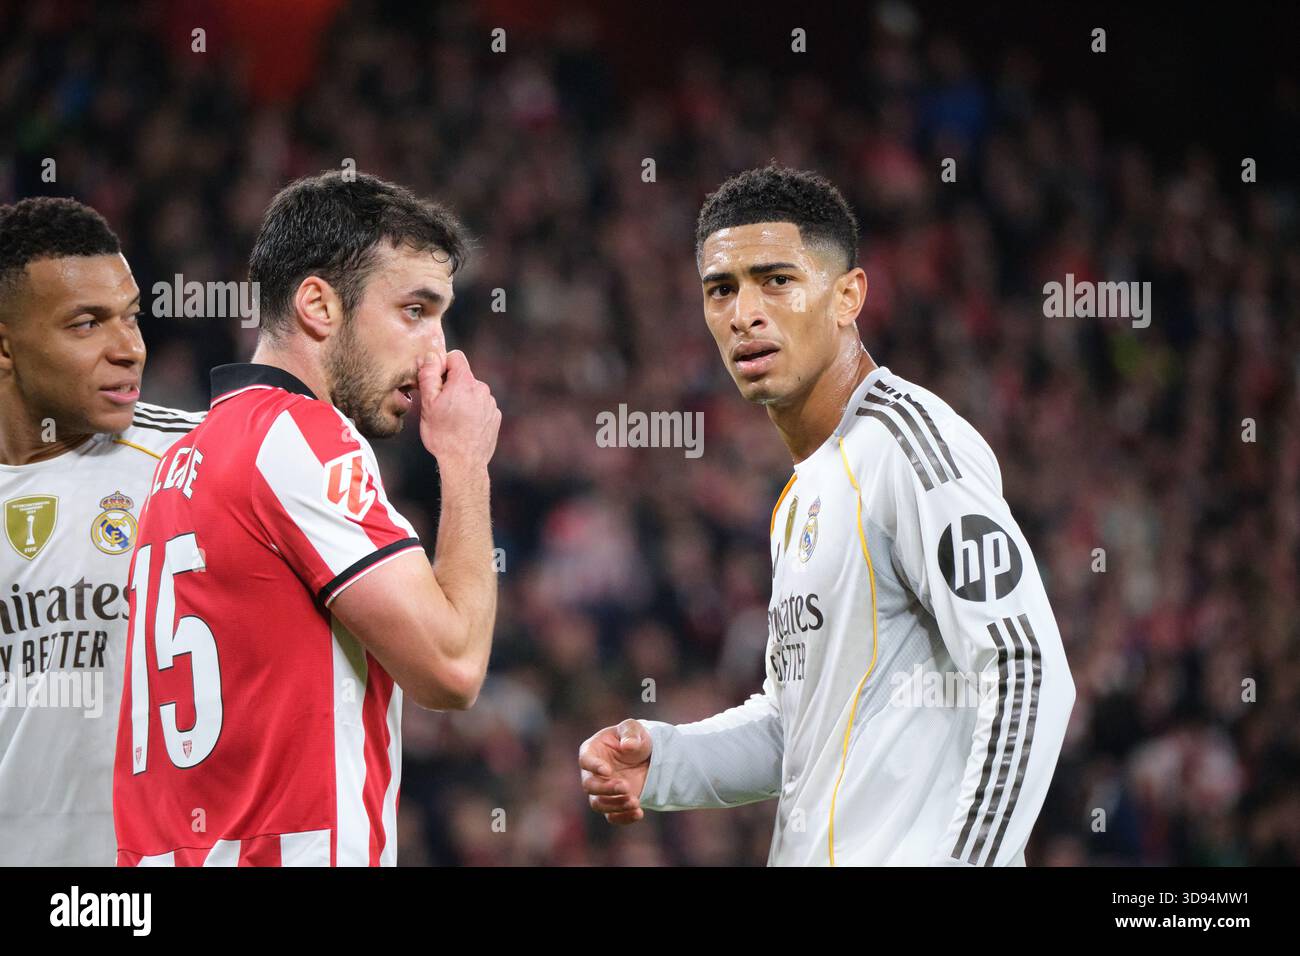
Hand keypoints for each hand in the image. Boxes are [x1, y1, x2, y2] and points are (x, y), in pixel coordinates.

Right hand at [417, 349, 499, 472]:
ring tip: (453, 421)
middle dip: (452, 386)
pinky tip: (464, 427)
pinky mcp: (495, 417)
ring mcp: (491, 404)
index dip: (443, 365)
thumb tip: (431, 356)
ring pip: (472, 393)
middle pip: (463, 377)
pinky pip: (481, 406)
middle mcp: (482, 389)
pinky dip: (473, 412)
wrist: (464, 463)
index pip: (456, 357)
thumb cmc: (442, 434)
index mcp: (465, 382)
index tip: (436, 382)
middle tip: (441, 407)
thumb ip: (429, 375)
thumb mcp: (428, 403)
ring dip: (463, 400)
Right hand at [579, 719, 652, 824]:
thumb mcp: (633, 729)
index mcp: (591, 751)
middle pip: (589, 786)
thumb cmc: (634, 738)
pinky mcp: (614, 803)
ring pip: (598, 804)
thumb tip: (628, 746)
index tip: (607, 771)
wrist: (647, 756)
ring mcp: (602, 790)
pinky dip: (624, 817)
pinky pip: (612, 816)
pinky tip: (638, 813)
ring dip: (615, 805)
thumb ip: (630, 733)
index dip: (594, 766)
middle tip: (626, 787)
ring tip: (635, 802)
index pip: (585, 760)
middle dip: (606, 789)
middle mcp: (592, 773)